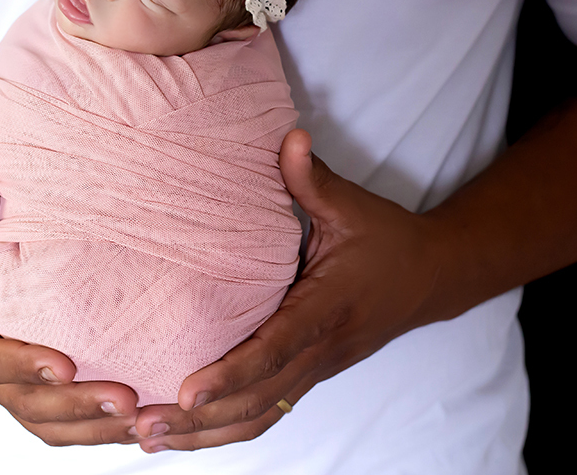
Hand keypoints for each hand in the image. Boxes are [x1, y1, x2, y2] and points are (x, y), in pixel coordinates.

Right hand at [0, 179, 140, 444]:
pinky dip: (96, 432)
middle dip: (77, 405)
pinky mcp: (29, 396)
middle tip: (125, 398)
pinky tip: (139, 425)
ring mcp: (7, 390)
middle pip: (28, 403)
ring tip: (142, 419)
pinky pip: (60, 426)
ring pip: (48, 423)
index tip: (65, 365)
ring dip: (94, 428)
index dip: (25, 365)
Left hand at [130, 129, 441, 452]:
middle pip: (258, 399)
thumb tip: (289, 138)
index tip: (187, 389)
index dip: (232, 372)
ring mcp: (317, 369)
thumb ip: (314, 179)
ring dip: (207, 434)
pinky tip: (189, 433)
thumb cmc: (389, 240)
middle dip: (200, 419)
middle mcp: (322, 349)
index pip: (276, 347)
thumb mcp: (353, 207)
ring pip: (261, 416)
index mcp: (328, 308)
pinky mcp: (311, 375)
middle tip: (143, 425)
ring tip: (151, 440)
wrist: (433, 278)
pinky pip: (269, 412)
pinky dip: (228, 429)